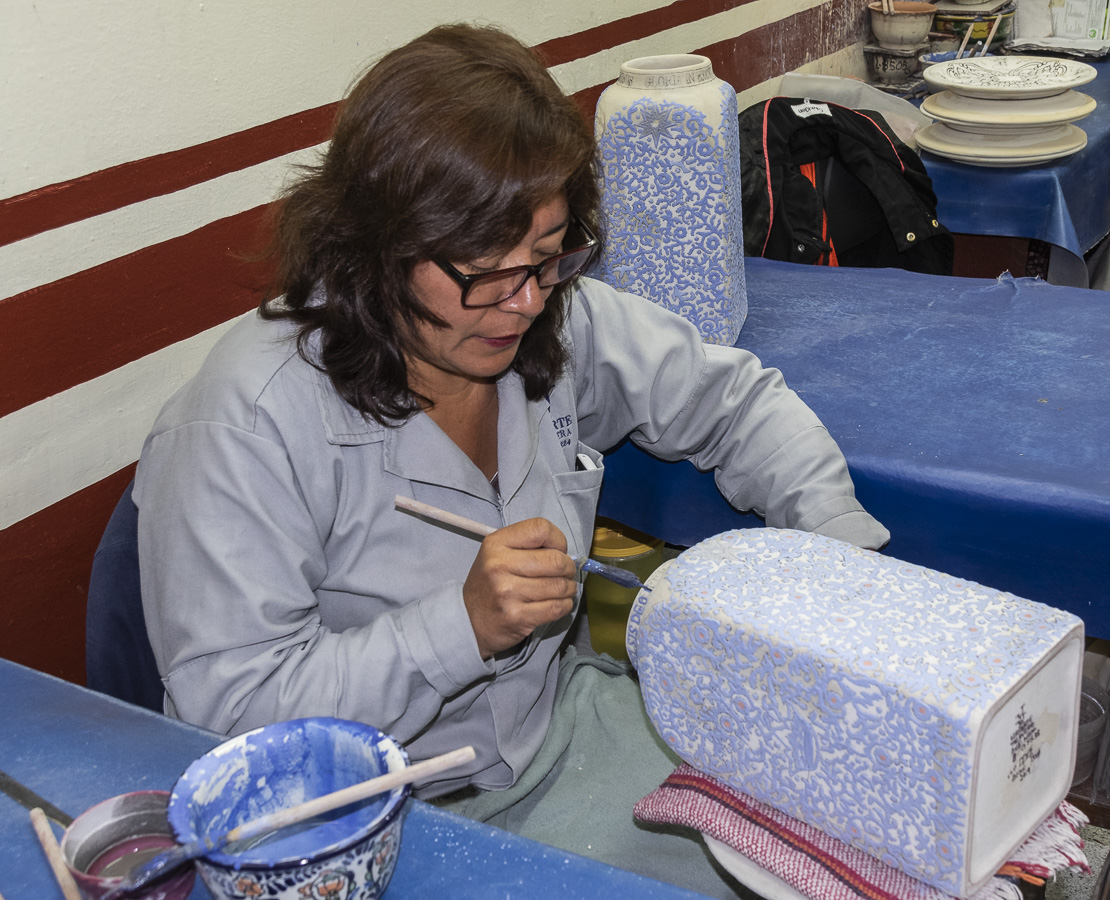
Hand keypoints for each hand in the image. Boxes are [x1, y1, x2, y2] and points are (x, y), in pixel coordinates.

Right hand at [463, 518, 577, 658]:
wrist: (468, 620)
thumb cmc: (489, 583)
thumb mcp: (497, 553)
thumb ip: (527, 545)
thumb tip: (566, 552)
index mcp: (496, 543)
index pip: (541, 529)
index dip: (558, 540)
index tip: (557, 550)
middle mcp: (499, 566)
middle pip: (556, 560)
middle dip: (568, 567)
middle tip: (564, 573)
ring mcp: (508, 593)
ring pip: (560, 586)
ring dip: (568, 588)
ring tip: (562, 589)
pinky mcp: (517, 617)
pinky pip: (556, 608)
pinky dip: (565, 605)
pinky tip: (559, 603)